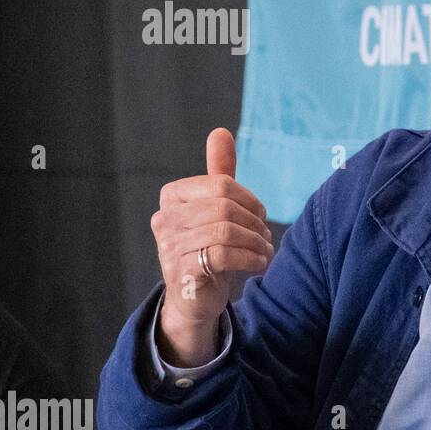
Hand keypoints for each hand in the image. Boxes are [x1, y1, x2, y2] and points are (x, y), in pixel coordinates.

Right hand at [151, 128, 272, 362]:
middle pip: (225, 207)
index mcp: (173, 196)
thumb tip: (220, 132)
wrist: (195, 297)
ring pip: (226, 231)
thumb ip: (219, 172)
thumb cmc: (208, 247)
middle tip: (266, 236)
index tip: (260, 216)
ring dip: (256, 242)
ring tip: (265, 251)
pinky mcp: (181, 271)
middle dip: (255, 222)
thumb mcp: (216, 208)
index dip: (249, 199)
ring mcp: (169, 245)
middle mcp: (165, 218)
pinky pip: (223, 255)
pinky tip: (258, 263)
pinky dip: (250, 258)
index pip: (221, 184)